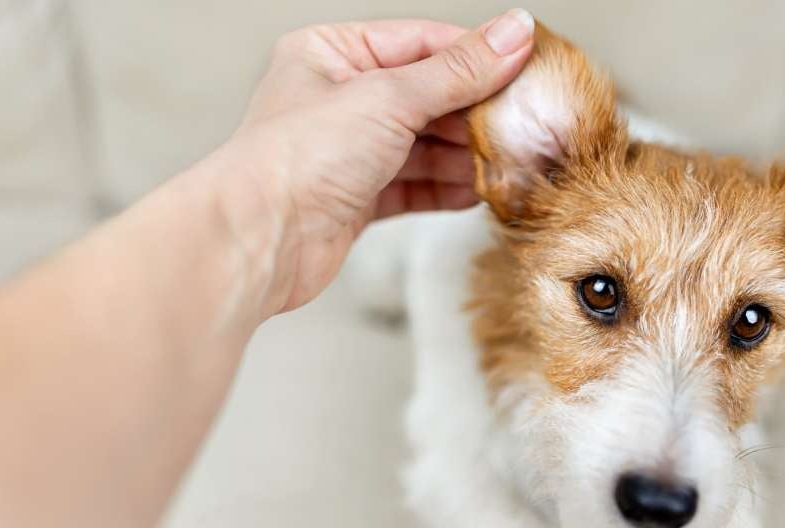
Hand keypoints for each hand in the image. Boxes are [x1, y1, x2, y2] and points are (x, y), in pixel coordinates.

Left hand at [218, 11, 533, 315]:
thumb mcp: (390, 97)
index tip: (526, 65)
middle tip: (524, 122)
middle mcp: (339, 99)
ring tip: (510, 160)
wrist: (258, 239)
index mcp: (332, 53)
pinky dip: (447, 188)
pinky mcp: (357, 198)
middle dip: (474, 113)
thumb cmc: (298, 156)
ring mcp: (348, 151)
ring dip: (466, 155)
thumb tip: (515, 32)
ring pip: (424, 145)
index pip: (421, 43)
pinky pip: (414, 185)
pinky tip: (480, 191)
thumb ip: (458, 70)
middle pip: (427, 97)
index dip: (476, 55)